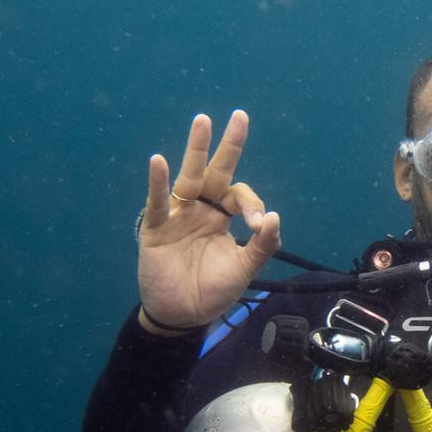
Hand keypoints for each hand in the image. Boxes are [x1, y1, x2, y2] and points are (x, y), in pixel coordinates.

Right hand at [136, 110, 281, 333]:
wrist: (184, 315)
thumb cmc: (214, 290)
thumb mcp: (245, 269)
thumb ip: (262, 246)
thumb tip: (276, 217)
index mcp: (222, 216)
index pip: (240, 197)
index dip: (253, 206)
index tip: (258, 227)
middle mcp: (201, 209)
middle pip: (216, 171)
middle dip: (229, 146)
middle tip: (241, 116)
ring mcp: (177, 215)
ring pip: (187, 177)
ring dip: (195, 149)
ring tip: (203, 121)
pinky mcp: (155, 228)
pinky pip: (156, 202)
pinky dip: (158, 183)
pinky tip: (160, 162)